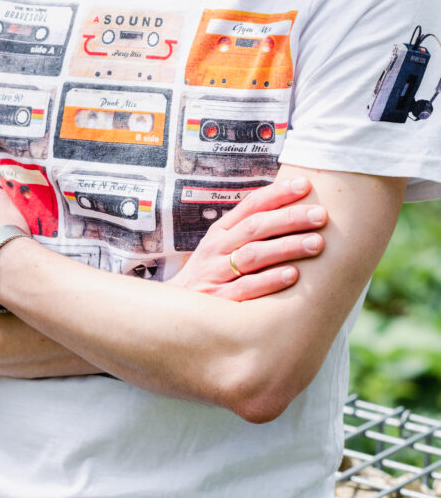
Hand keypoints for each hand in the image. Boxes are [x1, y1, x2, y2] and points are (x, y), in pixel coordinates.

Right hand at [168, 176, 325, 300]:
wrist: (177, 313)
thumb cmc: (211, 274)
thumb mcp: (221, 247)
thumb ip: (248, 230)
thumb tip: (289, 208)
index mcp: (221, 231)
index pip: (250, 205)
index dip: (277, 193)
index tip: (304, 184)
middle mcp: (218, 248)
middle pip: (255, 227)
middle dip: (290, 218)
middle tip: (320, 214)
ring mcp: (217, 273)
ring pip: (253, 255)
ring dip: (286, 247)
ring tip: (317, 243)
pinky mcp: (220, 301)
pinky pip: (246, 288)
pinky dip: (269, 281)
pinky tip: (292, 275)